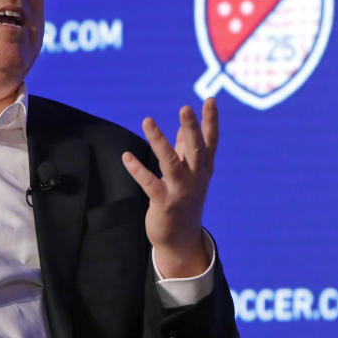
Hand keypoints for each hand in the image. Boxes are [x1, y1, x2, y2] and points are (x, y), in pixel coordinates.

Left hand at [121, 98, 217, 277]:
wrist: (181, 238)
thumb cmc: (185, 199)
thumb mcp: (190, 174)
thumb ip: (185, 149)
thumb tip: (183, 127)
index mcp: (203, 168)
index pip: (211, 141)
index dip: (211, 120)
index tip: (210, 99)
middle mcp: (196, 178)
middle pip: (196, 149)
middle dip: (191, 128)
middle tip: (185, 107)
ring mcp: (181, 190)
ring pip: (171, 162)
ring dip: (159, 141)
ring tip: (147, 120)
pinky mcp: (164, 203)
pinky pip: (150, 183)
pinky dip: (138, 170)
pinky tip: (127, 157)